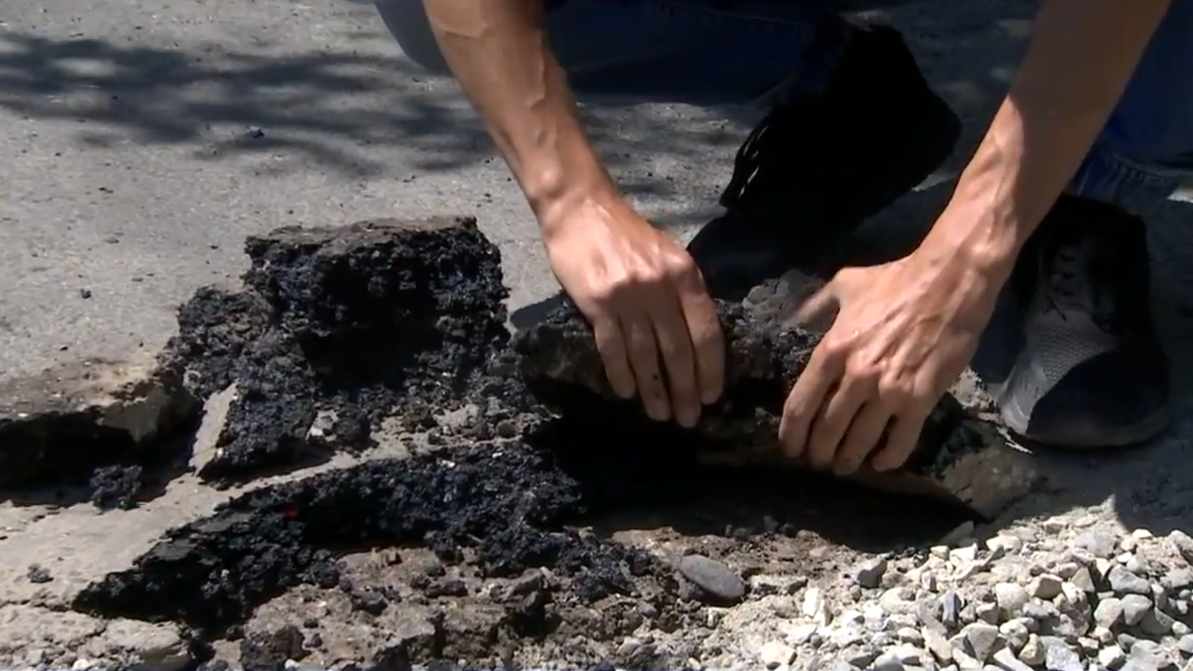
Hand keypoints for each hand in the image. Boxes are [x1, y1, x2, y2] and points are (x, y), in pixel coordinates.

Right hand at [543, 193, 724, 426]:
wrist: (581, 209)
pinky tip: (627, 393)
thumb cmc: (627, 235)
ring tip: (659, 415)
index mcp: (684, 274)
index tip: (711, 396)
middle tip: (688, 419)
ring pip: (646, 355)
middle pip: (678, 349)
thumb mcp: (668, 255)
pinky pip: (613, 348)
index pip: (706, 331)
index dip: (710, 369)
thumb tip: (697, 341)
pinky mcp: (597, 303)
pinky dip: (621, 374)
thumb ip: (683, 292)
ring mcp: (627, 296)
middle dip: (685, 389)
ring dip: (654, 390)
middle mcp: (660, 286)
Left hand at [777, 237, 1007, 474]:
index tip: (790, 447)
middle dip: (818, 452)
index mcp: (832, 349)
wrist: (950, 282)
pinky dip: (888, 458)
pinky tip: (880, 463)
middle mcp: (856, 376)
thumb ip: (815, 307)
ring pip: (860, 440)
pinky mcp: (921, 399)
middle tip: (818, 462)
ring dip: (848, 459)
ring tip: (844, 466)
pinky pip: (900, 441)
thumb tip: (792, 321)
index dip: (791, 433)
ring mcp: (889, 390)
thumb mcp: (844, 285)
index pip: (801, 405)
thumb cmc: (896, 281)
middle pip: (827, 429)